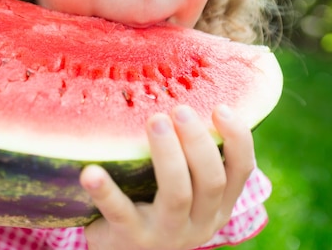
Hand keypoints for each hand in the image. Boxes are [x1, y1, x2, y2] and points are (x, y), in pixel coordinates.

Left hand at [80, 105, 253, 249]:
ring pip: (176, 194)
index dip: (238, 140)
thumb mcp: (183, 188)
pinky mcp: (131, 238)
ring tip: (154, 120)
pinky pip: (120, 212)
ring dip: (167, 155)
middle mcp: (199, 222)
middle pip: (211, 181)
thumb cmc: (155, 205)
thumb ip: (190, 156)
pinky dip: (106, 190)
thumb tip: (184, 95)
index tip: (221, 108)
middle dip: (198, 142)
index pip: (240, 172)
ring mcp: (166, 234)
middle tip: (179, 109)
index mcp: (217, 205)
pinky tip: (91, 171)